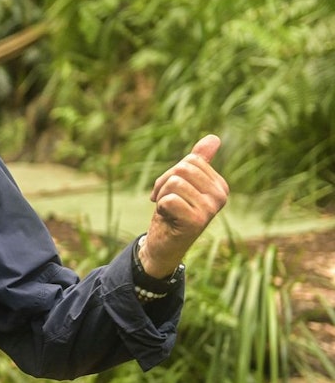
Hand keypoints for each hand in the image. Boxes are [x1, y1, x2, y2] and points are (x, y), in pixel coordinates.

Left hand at [140, 135, 228, 277]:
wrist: (164, 245)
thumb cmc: (173, 212)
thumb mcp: (184, 184)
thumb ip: (199, 162)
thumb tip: (214, 138)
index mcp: (220, 185)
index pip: (191, 160)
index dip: (171, 173)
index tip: (168, 190)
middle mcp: (221, 196)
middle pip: (182, 169)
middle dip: (164, 183)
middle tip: (164, 200)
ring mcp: (210, 209)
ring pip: (175, 183)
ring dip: (162, 196)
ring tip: (167, 210)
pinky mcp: (196, 221)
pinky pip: (169, 199)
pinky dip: (161, 207)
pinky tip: (168, 219)